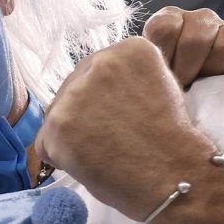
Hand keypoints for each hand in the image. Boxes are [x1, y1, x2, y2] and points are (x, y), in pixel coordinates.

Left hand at [34, 37, 219, 220]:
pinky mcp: (59, 122)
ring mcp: (77, 92)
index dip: (103, 101)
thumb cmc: (171, 140)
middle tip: (110, 141)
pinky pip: (45, 143)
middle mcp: (101, 61)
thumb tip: (90, 95)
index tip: (122, 119)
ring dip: (71, 137)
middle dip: (83, 117)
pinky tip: (90, 164)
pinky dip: (61, 159)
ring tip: (103, 153)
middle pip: (72, 90)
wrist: (178, 174)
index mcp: (130, 49)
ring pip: (56, 116)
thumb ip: (123, 82)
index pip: (96, 72)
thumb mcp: (155, 89)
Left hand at [140, 7, 223, 86]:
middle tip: (186, 84)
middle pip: (196, 38)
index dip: (166, 57)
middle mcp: (199, 19)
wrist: (203, 110)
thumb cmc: (168, 94)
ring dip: (216, 70)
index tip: (165, 77)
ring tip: (207, 82)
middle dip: (190, 69)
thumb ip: (144, 68)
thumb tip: (141, 72)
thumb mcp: (149, 80)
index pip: (165, 28)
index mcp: (169, 21)